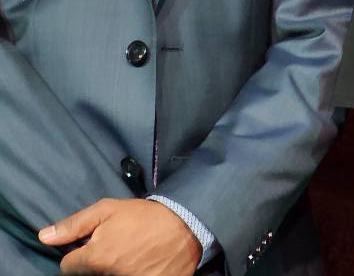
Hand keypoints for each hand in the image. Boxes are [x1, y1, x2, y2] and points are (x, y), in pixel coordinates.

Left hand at [39, 198, 200, 275]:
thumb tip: (44, 236)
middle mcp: (107, 275)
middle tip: (115, 244)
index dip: (77, 254)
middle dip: (97, 261)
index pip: (67, 267)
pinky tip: (140, 262)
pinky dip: (132, 272)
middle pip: (89, 274)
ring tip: (130, 252)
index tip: (90, 245)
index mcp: (95, 257)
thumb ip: (74, 224)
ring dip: (114, 268)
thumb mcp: (108, 209)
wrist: (184, 226)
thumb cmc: (144, 215)